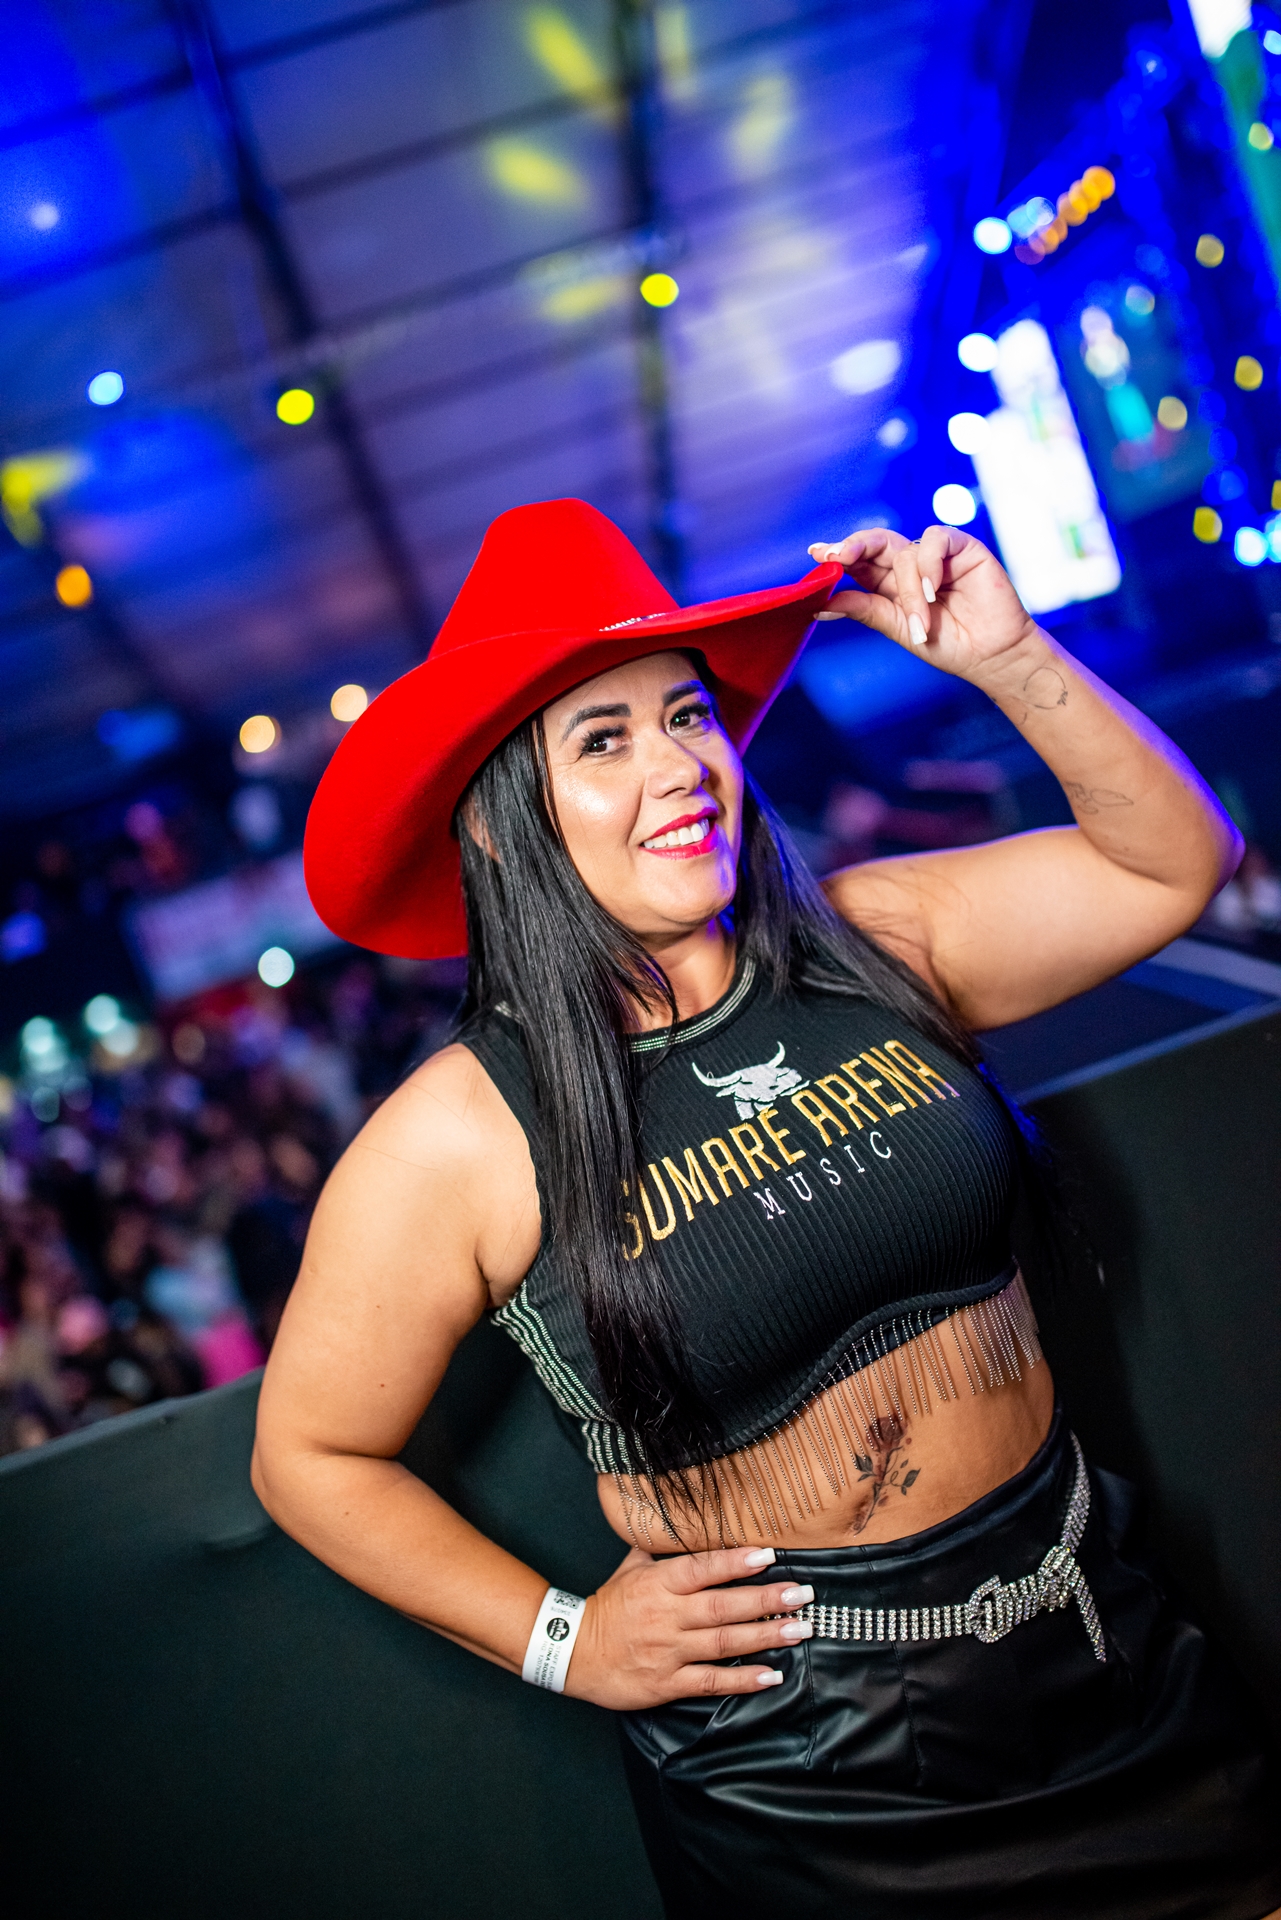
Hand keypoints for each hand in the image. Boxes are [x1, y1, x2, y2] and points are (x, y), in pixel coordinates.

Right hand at [564, 1544, 812, 1710]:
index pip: (702, 1568)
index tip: (769, 1555)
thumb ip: (662, 1547)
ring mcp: (669, 1651)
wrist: (573, 1651)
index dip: (735, 1562)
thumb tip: (686, 1517)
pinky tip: (771, 1674)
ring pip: (724, 1642)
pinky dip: (742, 1679)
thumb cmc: (608, 1605)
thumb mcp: (631, 1567)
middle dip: (767, 1600)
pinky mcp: (668, 1683)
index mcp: (659, 1583)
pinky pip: (711, 1680)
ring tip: (799, 1629)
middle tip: (803, 1595)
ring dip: (765, 1635)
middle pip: (723, 1607)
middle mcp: (667, 1616)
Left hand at [807, 525, 1037, 681]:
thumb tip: (822, 605)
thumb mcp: (898, 629)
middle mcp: (909, 564)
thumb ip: (865, 611)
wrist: (990, 655)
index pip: (859, 562)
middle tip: (837, 557)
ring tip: (921, 622)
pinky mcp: (962, 548)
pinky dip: (929, 565)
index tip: (816, 554)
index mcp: (889, 584)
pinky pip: (935, 540)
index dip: (838, 554)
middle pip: (875, 543)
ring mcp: (936, 554)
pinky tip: (934, 591)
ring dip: (909, 591)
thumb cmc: (947, 644)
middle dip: (854, 547)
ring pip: (904, 553)